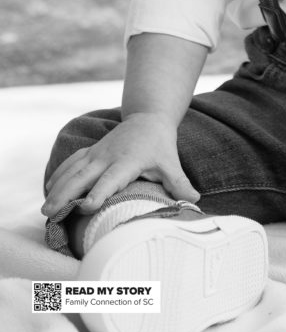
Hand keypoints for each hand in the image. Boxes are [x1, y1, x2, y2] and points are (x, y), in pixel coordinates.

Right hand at [42, 112, 198, 216]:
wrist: (148, 118)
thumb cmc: (160, 145)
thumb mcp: (170, 162)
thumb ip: (179, 182)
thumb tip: (194, 201)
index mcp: (128, 161)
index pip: (111, 179)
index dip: (99, 193)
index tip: (86, 208)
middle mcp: (108, 156)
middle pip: (83, 176)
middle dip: (66, 195)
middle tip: (50, 214)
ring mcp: (97, 153)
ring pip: (72, 171)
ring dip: (57, 188)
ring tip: (44, 209)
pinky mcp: (91, 151)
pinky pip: (71, 163)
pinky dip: (59, 175)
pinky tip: (49, 189)